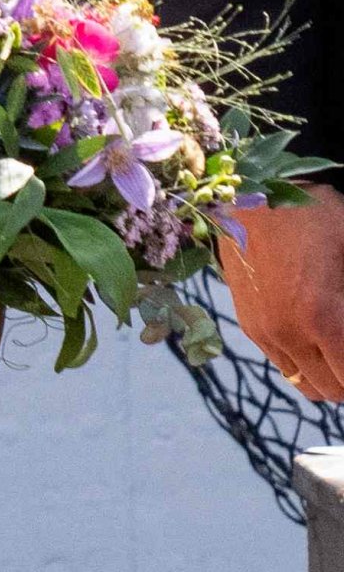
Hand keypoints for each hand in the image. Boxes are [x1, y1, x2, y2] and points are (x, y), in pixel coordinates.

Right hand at [220, 183, 343, 401]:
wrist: (249, 192)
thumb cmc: (311, 213)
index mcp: (322, 318)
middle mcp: (289, 334)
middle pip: (330, 389)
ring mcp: (264, 330)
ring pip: (302, 382)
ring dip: (325, 374)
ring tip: (337, 351)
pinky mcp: (247, 322)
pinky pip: (280, 363)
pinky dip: (301, 362)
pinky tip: (311, 336)